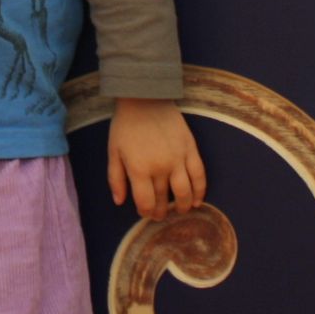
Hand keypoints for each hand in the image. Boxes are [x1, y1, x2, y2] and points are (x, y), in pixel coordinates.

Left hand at [106, 97, 204, 221]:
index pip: (146, 202)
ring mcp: (178, 159)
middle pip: (165, 200)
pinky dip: (200, 191)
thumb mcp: (113, 152)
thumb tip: (120, 202)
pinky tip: (198, 201)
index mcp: (139, 169)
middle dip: (162, 211)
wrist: (145, 99)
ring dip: (183, 206)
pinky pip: (199, 175)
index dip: (146, 212)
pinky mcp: (190, 149)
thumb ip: (116, 179)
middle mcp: (161, 167)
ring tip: (181, 210)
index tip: (145, 212)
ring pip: (185, 192)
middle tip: (160, 214)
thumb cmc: (125, 126)